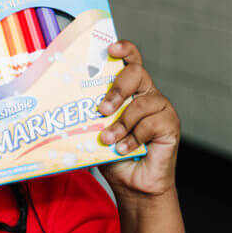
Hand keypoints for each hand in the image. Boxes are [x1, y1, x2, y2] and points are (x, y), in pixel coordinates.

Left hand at [96, 41, 179, 198]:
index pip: (130, 60)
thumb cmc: (113, 154)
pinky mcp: (171, 125)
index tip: (110, 48)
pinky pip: (151, 124)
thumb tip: (60, 106)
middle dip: (117, 89)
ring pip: (141, 103)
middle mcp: (147, 94)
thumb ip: (87, 115)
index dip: (124, 49)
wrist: (133, 183)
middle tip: (102, 109)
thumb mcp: (94, 131)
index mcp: (130, 90)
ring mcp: (161, 109)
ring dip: (121, 123)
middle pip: (136, 73)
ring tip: (109, 140)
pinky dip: (134, 138)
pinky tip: (125, 149)